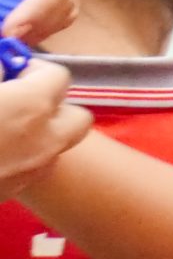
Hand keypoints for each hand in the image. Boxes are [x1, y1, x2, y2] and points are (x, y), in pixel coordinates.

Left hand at [0, 0, 86, 40]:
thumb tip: (2, 23)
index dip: (37, 10)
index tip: (10, 32)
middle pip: (66, 0)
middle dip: (35, 26)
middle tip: (6, 44)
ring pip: (61, 13)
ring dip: (32, 31)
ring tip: (5, 40)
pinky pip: (46, 13)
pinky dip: (27, 27)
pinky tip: (8, 31)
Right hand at [0, 61, 90, 199]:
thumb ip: (0, 71)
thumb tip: (6, 66)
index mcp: (32, 105)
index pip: (59, 75)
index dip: (35, 70)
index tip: (13, 73)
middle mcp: (46, 139)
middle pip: (78, 116)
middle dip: (54, 105)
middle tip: (19, 101)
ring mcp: (34, 170)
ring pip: (59, 145)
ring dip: (42, 133)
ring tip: (8, 127)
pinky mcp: (16, 192)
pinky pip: (37, 168)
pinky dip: (26, 156)